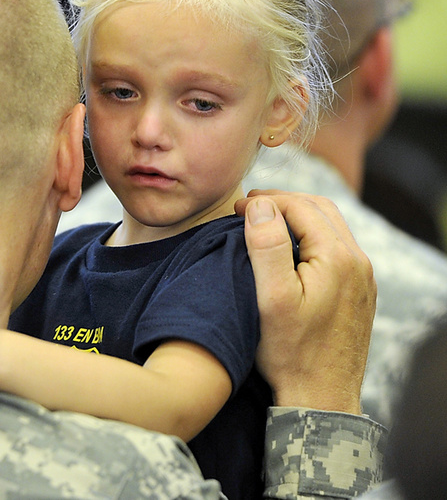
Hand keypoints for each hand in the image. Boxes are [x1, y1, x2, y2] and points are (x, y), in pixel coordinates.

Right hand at [235, 190, 375, 414]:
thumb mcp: (271, 298)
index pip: (301, 207)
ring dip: (299, 217)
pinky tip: (289, 250)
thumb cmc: (291, 353)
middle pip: (321, 210)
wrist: (321, 398)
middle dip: (284, 202)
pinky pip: (337, 248)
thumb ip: (266, 247)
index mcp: (338, 258)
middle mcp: (358, 263)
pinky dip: (311, 237)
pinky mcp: (359, 292)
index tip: (236, 207)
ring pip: (331, 228)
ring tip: (266, 223)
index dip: (267, 201)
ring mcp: (362, 279)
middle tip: (249, 206)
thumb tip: (260, 206)